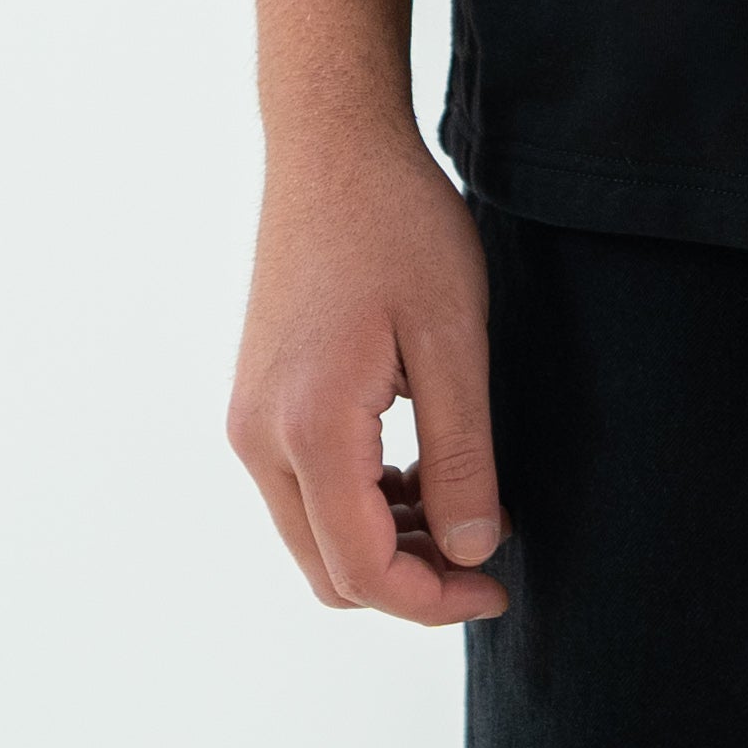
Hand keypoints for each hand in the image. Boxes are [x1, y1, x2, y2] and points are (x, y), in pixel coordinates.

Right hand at [227, 114, 512, 621]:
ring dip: (383, 545)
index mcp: (309, 429)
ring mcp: (249, 418)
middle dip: (409, 584)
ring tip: (461, 510)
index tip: (498, 587)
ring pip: (311, 535)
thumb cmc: (400, 225)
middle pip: (328, 570)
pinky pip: (301, 490)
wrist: (332, 145)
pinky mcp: (255, 398)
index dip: (433, 601)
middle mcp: (259, 438)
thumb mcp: (453, 338)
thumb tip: (471, 552)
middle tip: (486, 559)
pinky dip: (356, 506)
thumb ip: (461, 456)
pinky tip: (415, 474)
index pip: (363, 571)